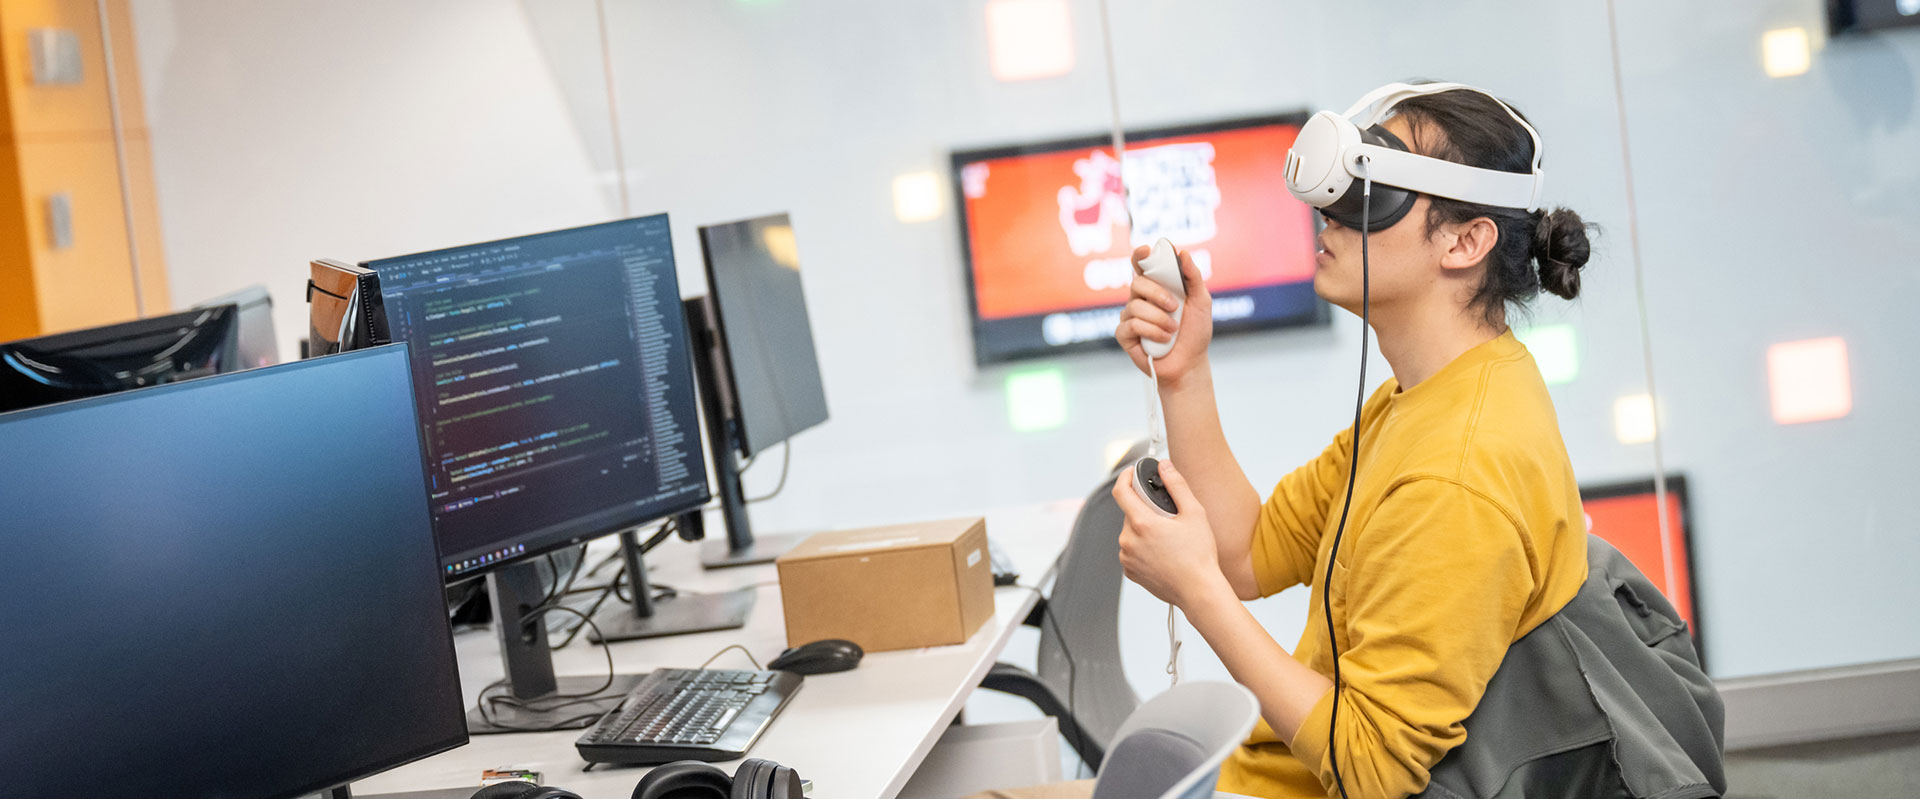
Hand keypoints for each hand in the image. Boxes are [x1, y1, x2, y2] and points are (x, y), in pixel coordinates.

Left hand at [1112, 459, 1231, 608]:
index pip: (1121, 491)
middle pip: (1130, 513)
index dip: (1125, 477)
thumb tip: (1164, 467)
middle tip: (1167, 516)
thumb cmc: (1199, 557)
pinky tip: (1162, 552)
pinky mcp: (1130, 571)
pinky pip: (1132, 550)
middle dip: (1145, 509)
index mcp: (1142, 524)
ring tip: (1168, 538)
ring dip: (1144, 528)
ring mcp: (1127, 558)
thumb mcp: (1194, 513)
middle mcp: (1128, 541)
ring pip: (1131, 532)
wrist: (1199, 591)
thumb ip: (1176, 485)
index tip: (1132, 473)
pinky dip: (1143, 546)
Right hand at [1115, 245, 1212, 385]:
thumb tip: (1183, 253)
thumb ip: (1193, 277)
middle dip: (1157, 294)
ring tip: (1173, 330)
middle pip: (1137, 283)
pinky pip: (1132, 324)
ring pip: (1135, 306)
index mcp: (1157, 288)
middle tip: (1174, 306)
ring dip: (1159, 319)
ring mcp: (1130, 316)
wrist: (1190, 364)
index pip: (1142, 266)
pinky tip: (1163, 339)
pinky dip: (1151, 331)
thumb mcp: (1202, 302)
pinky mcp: (1124, 334)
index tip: (1146, 251)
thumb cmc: (1195, 333)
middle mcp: (1140, 299)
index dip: (1140, 256)